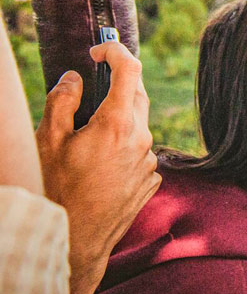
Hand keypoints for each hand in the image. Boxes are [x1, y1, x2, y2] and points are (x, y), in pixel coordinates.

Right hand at [36, 41, 160, 293]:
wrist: (76, 242)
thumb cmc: (57, 191)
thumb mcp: (48, 142)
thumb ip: (62, 101)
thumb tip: (74, 78)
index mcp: (118, 124)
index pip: (129, 70)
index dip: (115, 52)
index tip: (98, 51)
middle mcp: (142, 139)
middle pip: (137, 95)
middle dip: (118, 83)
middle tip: (93, 83)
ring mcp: (150, 160)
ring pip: (138, 125)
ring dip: (119, 120)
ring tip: (88, 138)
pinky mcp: (152, 179)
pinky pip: (140, 151)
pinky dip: (124, 146)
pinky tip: (99, 165)